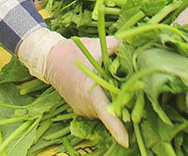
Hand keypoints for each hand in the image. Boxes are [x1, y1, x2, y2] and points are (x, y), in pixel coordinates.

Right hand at [17, 29, 127, 146]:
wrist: (49, 59)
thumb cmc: (72, 52)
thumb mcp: (94, 46)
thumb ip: (115, 46)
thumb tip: (131, 46)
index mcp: (88, 91)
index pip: (105, 113)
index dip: (116, 128)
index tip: (126, 141)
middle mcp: (84, 105)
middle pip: (110, 112)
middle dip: (124, 106)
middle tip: (138, 94)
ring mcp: (81, 108)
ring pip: (104, 111)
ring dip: (114, 102)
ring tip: (119, 85)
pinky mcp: (80, 108)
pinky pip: (97, 109)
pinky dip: (105, 102)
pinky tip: (108, 88)